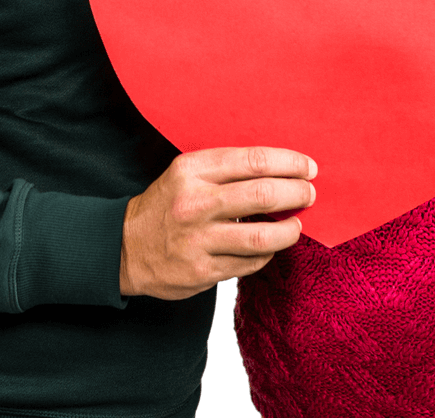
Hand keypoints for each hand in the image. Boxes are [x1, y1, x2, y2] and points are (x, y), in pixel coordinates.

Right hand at [120, 146, 316, 299]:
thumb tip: (282, 171)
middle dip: (296, 193)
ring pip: (261, 237)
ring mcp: (197, 240)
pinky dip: (266, 254)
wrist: (125, 246)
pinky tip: (269, 246)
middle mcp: (194, 203)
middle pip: (263, 194)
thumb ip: (227, 170)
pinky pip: (249, 263)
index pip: (253, 161)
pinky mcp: (201, 272)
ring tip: (296, 225)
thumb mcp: (187, 173)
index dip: (288, 163)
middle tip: (309, 194)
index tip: (308, 167)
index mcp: (192, 170)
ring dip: (289, 231)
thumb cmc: (168, 203)